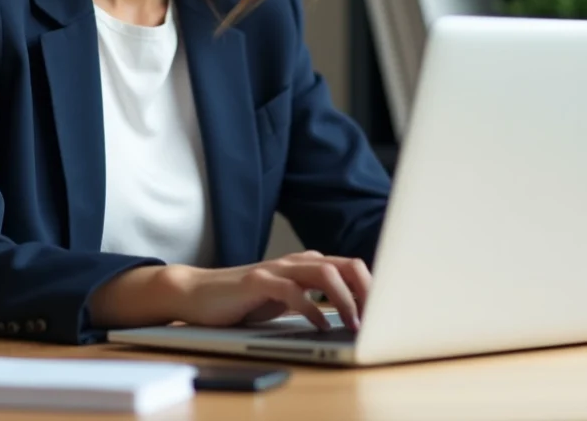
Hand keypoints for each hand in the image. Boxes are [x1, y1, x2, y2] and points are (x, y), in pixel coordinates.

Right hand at [170, 250, 371, 330]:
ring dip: (344, 299)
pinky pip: (291, 290)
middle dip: (366, 290)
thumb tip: (353, 318)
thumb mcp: (287, 301)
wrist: (199, 294)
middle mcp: (296, 261)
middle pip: (345, 265)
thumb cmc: (246, 301)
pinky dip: (310, 308)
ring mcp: (276, 268)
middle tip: (376, 318)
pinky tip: (318, 325)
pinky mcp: (257, 280)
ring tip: (352, 324)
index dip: (372, 287)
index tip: (387, 311)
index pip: (351, 267)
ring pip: (323, 273)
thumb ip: (314, 301)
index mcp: (307, 264)